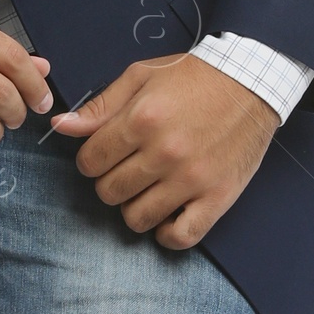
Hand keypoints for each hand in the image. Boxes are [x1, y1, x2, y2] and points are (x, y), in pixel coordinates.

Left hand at [50, 53, 277, 245]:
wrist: (252, 80)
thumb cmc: (194, 77)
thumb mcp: (141, 77)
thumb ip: (100, 106)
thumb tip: (61, 126)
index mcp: (142, 120)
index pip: (90, 162)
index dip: (92, 160)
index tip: (106, 155)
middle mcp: (165, 153)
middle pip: (109, 192)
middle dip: (110, 182)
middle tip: (128, 169)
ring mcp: (192, 179)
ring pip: (137, 218)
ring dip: (135, 207)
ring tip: (147, 190)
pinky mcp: (217, 197)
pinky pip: (180, 237)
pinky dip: (167, 234)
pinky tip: (168, 215)